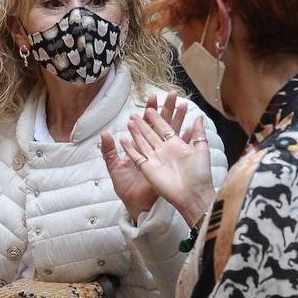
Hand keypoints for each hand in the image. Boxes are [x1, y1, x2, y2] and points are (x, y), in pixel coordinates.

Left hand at [102, 93, 187, 219]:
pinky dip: (186, 139)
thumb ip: (109, 151)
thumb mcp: (114, 167)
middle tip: (174, 94)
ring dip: (179, 119)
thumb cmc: (125, 187)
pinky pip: (180, 149)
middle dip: (168, 108)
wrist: (135, 203)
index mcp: (142, 145)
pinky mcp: (171, 163)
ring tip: (184, 105)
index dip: (149, 110)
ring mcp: (164, 154)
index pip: (146, 123)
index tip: (153, 96)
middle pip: (162, 123)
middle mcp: (154, 147)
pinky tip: (192, 128)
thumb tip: (106, 133)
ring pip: (173, 132)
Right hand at [121, 106, 214, 225]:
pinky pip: (135, 156)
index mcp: (176, 145)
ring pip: (142, 142)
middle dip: (145, 121)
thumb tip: (200, 116)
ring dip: (136, 131)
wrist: (192, 196)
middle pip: (152, 132)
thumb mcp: (201, 150)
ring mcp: (155, 159)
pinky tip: (122, 139)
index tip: (154, 103)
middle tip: (137, 111)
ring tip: (129, 121)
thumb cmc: (199, 174)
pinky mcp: (147, 169)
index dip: (159, 116)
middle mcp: (164, 151)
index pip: (165, 127)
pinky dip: (129, 149)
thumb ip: (199, 133)